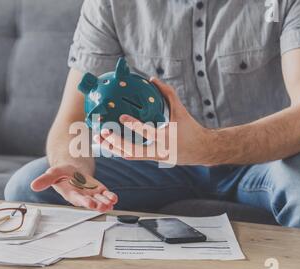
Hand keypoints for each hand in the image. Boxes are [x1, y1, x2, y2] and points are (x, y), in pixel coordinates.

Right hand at [30, 165, 117, 212]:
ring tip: (111, 203)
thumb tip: (33, 185)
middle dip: (96, 204)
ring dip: (105, 203)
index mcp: (70, 194)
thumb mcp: (52, 173)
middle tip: (102, 206)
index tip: (90, 204)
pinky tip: (114, 198)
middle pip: (90, 201)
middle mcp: (82, 196)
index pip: (77, 199)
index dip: (83, 201)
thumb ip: (44, 180)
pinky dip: (110, 197)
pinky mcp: (99, 190)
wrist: (71, 170)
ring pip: (99, 200)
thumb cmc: (61, 174)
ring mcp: (91, 194)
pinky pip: (105, 195)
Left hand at [94, 77, 212, 165]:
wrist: (201, 150)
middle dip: (115, 142)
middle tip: (101, 132)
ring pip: (129, 155)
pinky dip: (120, 149)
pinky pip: (133, 155)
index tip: (121, 116)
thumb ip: (168, 94)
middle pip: (132, 151)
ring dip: (113, 148)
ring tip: (98, 139)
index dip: (134, 125)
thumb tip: (152, 79)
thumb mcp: (181, 110)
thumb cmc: (190, 128)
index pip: (148, 132)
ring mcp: (154, 157)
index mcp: (166, 137)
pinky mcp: (152, 159)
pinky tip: (108, 143)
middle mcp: (159, 150)